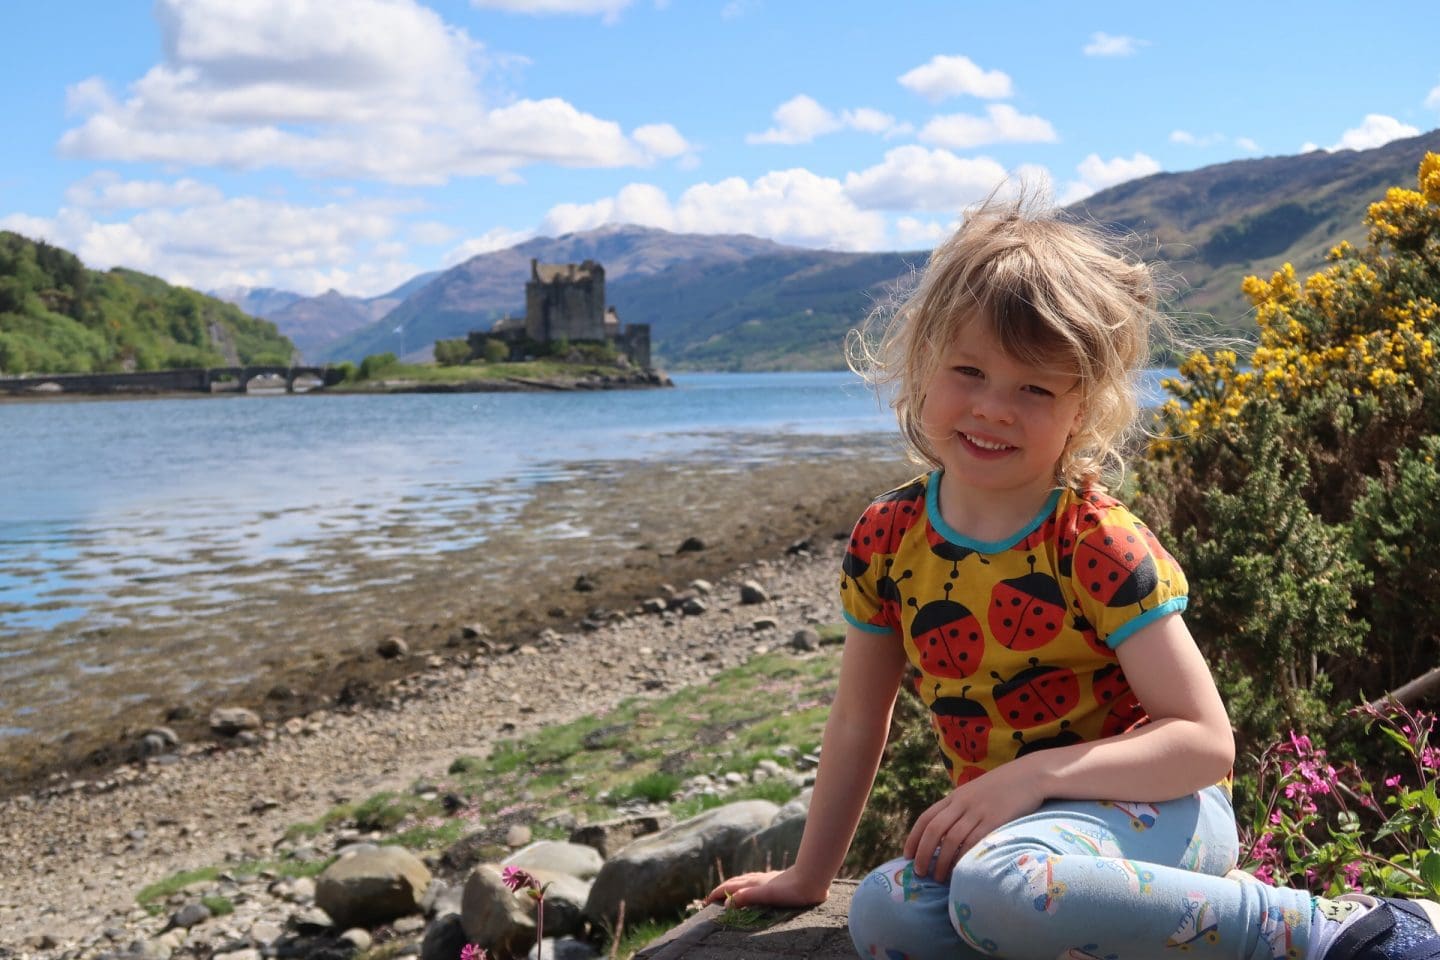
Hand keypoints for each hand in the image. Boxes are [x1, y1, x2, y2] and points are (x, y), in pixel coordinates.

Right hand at [705, 868, 829, 908]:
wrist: (811, 878)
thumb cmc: (790, 890)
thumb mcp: (766, 895)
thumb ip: (746, 897)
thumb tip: (726, 903)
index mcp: (753, 884)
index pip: (729, 887)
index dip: (716, 894)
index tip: (705, 902)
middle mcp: (757, 879)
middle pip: (735, 882)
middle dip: (722, 889)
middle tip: (712, 897)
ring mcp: (766, 879)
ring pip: (744, 880)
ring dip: (733, 885)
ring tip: (728, 890)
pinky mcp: (775, 880)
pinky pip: (754, 881)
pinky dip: (746, 884)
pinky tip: (753, 886)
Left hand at [904, 758, 1045, 878]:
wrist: (1030, 774)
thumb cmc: (1004, 787)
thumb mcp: (976, 793)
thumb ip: (962, 809)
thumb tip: (948, 834)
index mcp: (955, 797)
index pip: (926, 818)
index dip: (913, 838)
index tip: (907, 855)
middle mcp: (962, 803)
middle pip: (933, 830)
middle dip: (923, 853)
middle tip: (919, 872)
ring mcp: (978, 811)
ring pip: (951, 838)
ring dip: (941, 861)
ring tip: (938, 878)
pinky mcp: (995, 820)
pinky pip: (973, 842)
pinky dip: (963, 858)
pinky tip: (960, 870)